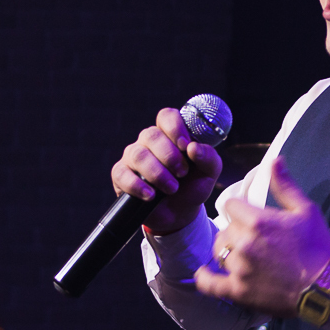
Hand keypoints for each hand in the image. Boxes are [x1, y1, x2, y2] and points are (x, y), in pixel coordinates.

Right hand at [111, 107, 223, 236]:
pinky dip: (138, 186)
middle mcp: (149, 141)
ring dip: (157, 173)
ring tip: (172, 188)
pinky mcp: (121, 175)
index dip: (175, 127)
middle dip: (169, 156)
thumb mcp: (209, 173)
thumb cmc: (192, 186)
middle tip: (182, 173)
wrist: (179, 214)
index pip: (166, 116)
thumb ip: (209, 157)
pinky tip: (151, 195)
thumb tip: (194, 147)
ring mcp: (132, 156)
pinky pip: (122, 174)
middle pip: (151, 135)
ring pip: (138, 155)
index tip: (185, 145)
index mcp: (170, 134)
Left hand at [194, 156, 329, 316]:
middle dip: (235, 229)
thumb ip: (285, 186)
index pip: (231, 206)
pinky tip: (204, 273)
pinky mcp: (238, 291)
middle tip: (252, 237)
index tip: (250, 215)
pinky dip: (204, 278)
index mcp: (258, 221)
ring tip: (239, 253)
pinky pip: (210, 284)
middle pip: (225, 228)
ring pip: (218, 251)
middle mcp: (244, 243)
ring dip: (226, 249)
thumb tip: (274, 161)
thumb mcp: (306, 211)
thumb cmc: (318, 248)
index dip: (240, 209)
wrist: (325, 287)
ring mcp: (239, 269)